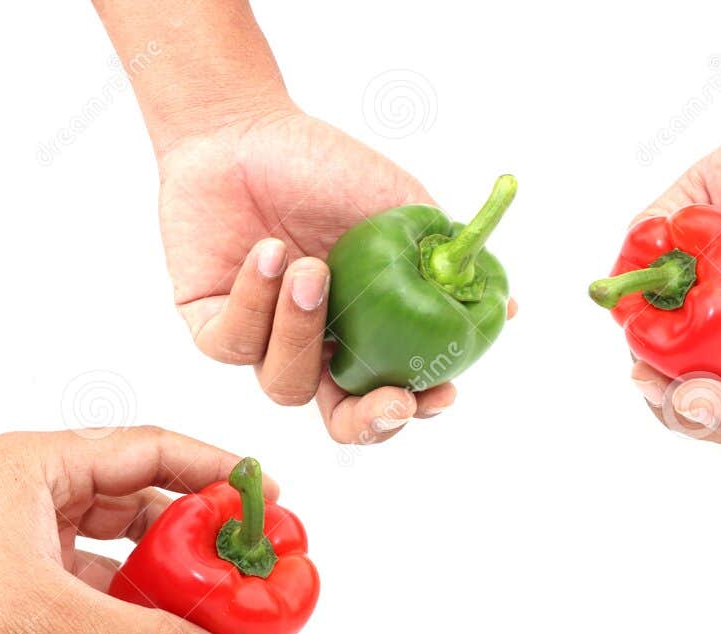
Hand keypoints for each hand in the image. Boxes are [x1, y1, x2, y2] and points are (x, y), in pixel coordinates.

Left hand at [0, 427, 267, 633]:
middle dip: (201, 558)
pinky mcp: (13, 611)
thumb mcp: (47, 623)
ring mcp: (26, 559)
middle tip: (253, 584)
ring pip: (123, 580)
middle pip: (146, 517)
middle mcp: (37, 504)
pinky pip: (92, 628)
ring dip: (167, 619)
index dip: (217, 473)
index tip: (271, 502)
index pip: (152, 451)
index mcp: (41, 469)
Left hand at [157, 106, 460, 443]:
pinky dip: (254, 302)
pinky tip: (267, 252)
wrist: (243, 125)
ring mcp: (263, 342)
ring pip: (284, 383)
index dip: (414, 408)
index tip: (440, 393)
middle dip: (369, 422)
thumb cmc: (326, 167)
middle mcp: (316, 348)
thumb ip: (449, 259)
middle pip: (341, 421)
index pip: (392, 395)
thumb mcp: (403, 209)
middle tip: (391, 397)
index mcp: (365, 333)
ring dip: (302, 331)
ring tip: (311, 267)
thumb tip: (510, 307)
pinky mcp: (210, 324)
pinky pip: (233, 343)